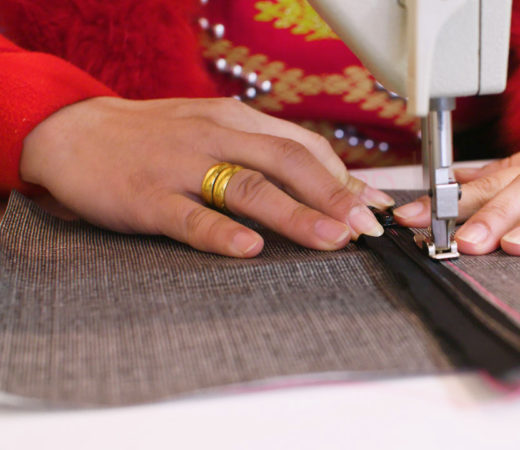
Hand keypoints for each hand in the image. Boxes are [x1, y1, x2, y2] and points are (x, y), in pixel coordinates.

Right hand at [20, 97, 393, 256]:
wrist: (75, 132)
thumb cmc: (158, 137)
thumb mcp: (216, 131)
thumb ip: (265, 153)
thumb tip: (325, 184)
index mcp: (237, 121)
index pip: (305, 146)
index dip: (344, 179)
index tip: (376, 208)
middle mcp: (216, 136)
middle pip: (287, 161)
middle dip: (334, 195)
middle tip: (368, 227)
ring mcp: (182, 166)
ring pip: (247, 186)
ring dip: (295, 214)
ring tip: (332, 239)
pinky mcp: (148, 196)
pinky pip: (189, 214)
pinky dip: (221, 232)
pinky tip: (248, 248)